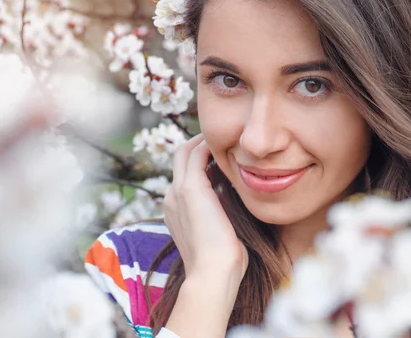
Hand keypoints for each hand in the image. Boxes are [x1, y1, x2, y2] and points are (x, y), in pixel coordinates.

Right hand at [164, 134, 248, 284]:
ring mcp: (178, 191)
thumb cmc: (223, 261)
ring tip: (225, 138)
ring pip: (185, 151)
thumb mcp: (220, 234)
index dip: (200, 163)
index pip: (183, 176)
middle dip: (197, 145)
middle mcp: (172, 198)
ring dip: (203, 142)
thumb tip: (238, 204)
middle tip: (221, 140)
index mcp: (176, 211)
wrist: (212, 272)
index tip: (221, 158)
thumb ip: (223, 215)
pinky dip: (209, 145)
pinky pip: (195, 154)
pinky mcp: (190, 188)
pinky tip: (226, 144)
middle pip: (179, 158)